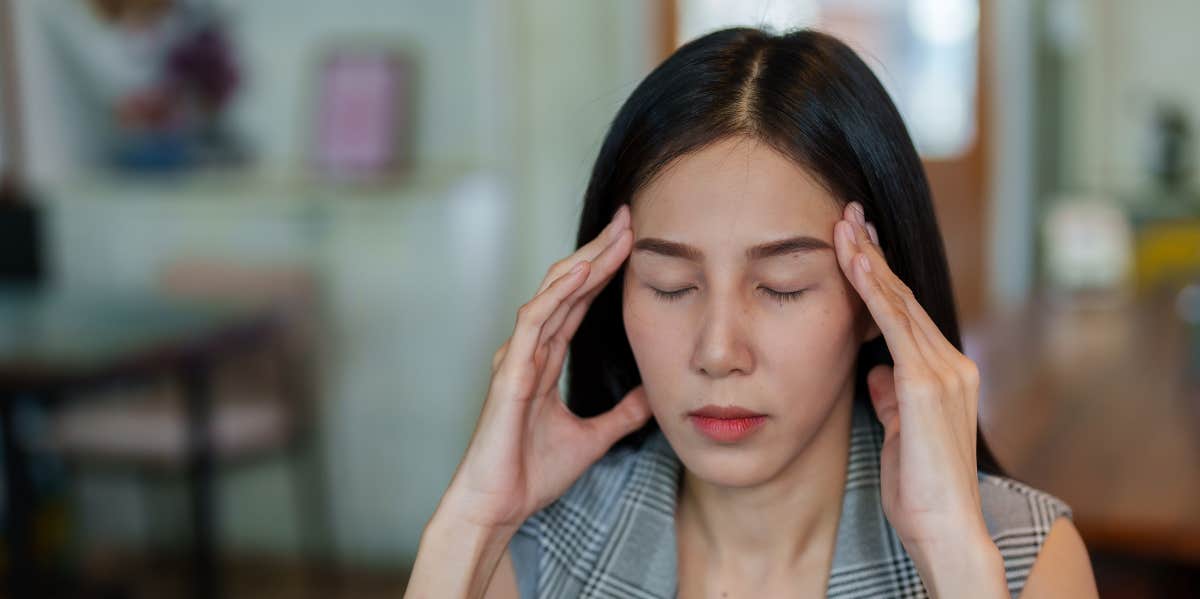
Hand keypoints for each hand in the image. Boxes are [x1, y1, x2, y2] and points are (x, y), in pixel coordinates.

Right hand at [438, 204, 651, 532]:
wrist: (499, 506)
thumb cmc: (531, 473)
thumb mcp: (592, 437)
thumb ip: (620, 414)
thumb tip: (651, 397)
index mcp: (545, 360)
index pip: (579, 302)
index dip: (605, 270)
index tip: (634, 241)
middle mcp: (529, 350)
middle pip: (568, 286)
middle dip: (599, 251)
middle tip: (630, 219)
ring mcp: (517, 357)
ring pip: (553, 294)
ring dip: (585, 261)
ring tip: (617, 234)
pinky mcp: (510, 372)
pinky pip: (534, 321)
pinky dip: (558, 293)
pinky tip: (583, 271)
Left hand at [833, 202, 993, 558]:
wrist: (944, 528)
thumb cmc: (918, 489)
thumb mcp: (898, 432)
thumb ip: (891, 396)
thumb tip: (874, 368)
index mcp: (945, 375)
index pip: (904, 314)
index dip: (878, 277)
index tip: (855, 243)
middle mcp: (951, 364)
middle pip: (903, 297)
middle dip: (873, 254)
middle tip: (847, 214)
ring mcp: (944, 371)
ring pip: (899, 302)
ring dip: (868, 260)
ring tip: (843, 224)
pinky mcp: (927, 384)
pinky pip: (895, 325)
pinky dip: (872, 290)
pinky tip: (853, 262)